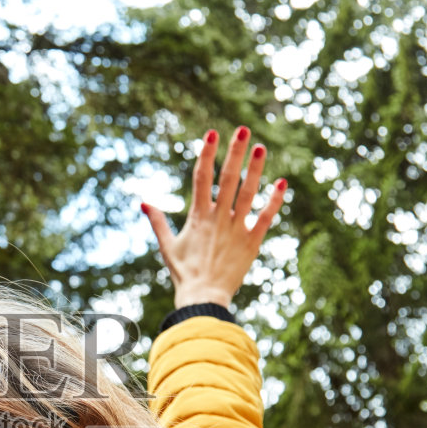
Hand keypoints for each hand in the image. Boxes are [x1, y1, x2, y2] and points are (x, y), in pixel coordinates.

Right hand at [141, 127, 285, 308]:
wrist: (203, 297)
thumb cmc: (184, 273)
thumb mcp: (168, 246)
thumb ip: (158, 222)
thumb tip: (144, 202)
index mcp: (198, 216)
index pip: (202, 178)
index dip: (207, 154)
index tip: (212, 134)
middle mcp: (218, 218)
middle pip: (228, 178)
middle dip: (234, 152)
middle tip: (242, 130)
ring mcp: (237, 229)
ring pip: (248, 194)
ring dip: (255, 169)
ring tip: (261, 148)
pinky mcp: (252, 242)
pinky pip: (265, 218)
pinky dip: (274, 201)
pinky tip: (282, 183)